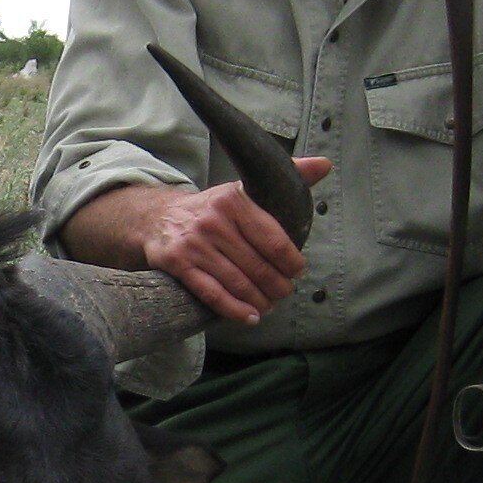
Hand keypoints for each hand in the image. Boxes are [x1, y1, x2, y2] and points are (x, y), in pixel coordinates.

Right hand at [110, 158, 332, 324]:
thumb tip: (325, 165)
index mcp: (235, 200)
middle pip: (258, 265)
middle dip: (277, 286)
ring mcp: (194, 244)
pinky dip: (234, 309)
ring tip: (269, 305)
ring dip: (259, 300)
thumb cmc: (212, 208)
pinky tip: (249, 317)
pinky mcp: (178, 263)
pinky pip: (212, 293)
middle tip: (284, 292)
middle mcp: (213, 221)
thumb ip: (287, 174)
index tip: (297, 271)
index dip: (291, 262)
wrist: (158, 217)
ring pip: (237, 282)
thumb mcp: (245, 188)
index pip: (274, 240)